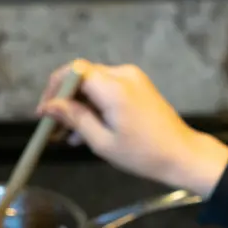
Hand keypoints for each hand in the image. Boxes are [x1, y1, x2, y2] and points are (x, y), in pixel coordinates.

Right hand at [37, 59, 227, 198]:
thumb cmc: (143, 154)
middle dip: (65, 100)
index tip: (44, 112)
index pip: (74, 72)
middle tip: (52, 127)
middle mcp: (123, 75)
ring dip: (79, 106)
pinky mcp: (138, 87)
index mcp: (114, 87)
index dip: (54, 88)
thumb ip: (75, 119)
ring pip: (94, 85)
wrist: (183, 156)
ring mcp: (133, 79)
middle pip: (83, 77)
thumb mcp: (103, 142)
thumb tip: (49, 107)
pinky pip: (108, 91)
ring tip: (67, 136)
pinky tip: (86, 132)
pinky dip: (95, 107)